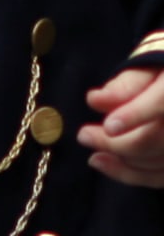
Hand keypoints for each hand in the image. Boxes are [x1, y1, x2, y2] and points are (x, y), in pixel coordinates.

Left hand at [82, 66, 163, 185]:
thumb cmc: (162, 72)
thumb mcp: (147, 65)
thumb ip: (125, 84)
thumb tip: (95, 101)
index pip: (161, 103)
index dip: (135, 115)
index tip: (108, 126)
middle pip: (158, 139)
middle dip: (117, 143)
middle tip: (84, 136)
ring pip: (159, 162)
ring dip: (122, 163)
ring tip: (93, 154)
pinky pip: (161, 176)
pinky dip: (133, 174)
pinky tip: (107, 165)